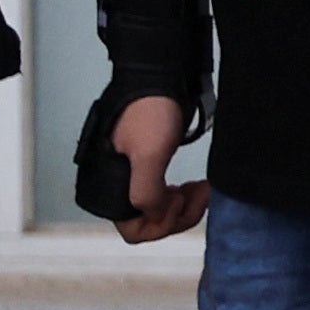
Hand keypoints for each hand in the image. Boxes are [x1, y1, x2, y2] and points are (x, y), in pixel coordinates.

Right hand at [106, 93, 207, 244]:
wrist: (157, 78)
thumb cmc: (150, 110)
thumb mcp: (149, 153)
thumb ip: (146, 191)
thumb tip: (152, 213)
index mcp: (108, 186)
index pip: (135, 231)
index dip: (162, 223)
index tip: (179, 199)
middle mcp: (118, 187)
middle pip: (151, 224)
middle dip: (179, 214)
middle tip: (200, 192)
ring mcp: (133, 179)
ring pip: (161, 212)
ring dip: (185, 206)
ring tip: (201, 188)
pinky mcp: (148, 169)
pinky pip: (165, 197)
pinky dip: (183, 197)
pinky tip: (195, 186)